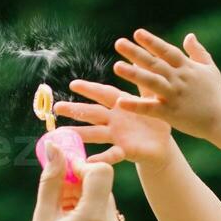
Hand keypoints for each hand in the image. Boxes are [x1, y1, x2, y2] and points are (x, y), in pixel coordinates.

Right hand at [18, 145, 126, 220]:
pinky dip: (92, 215)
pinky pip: (107, 218)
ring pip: (105, 201)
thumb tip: (55, 148)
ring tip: (61, 218)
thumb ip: (52, 180)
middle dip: (80, 184)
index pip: (100, 172)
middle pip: (102, 186)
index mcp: (93, 218)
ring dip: (85, 200)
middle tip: (57, 197)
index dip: (82, 167)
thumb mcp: (43, 217)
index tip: (64, 173)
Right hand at [55, 79, 173, 167]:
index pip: (103, 94)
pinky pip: (111, 154)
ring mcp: (117, 136)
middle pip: (93, 113)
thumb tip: (136, 58)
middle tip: (57, 107)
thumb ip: (144, 81)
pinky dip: (101, 158)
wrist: (163, 146)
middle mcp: (115, 120)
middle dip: (75, 110)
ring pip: (95, 133)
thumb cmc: (155, 121)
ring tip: (61, 133)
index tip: (73, 84)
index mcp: (121, 104)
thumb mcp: (152, 99)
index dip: (90, 89)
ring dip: (79, 133)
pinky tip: (88, 162)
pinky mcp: (125, 151)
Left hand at [110, 29, 220, 137]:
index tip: (137, 33)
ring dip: (134, 74)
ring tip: (116, 66)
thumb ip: (198, 51)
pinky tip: (120, 102)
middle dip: (136, 52)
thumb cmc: (216, 93)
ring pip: (151, 82)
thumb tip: (189, 35)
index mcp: (187, 68)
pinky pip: (150, 109)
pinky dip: (135, 106)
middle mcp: (179, 79)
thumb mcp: (209, 68)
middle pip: (155, 63)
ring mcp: (174, 96)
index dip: (152, 42)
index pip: (166, 51)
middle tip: (119, 43)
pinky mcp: (171, 113)